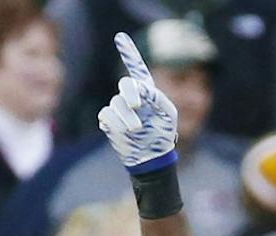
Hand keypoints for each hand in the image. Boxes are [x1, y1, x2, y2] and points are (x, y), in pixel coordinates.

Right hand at [97, 32, 179, 172]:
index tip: (119, 36)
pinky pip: (107, 116)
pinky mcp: (109, 121)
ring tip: (137, 130)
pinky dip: (116, 123)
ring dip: (128, 117)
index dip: (128, 52)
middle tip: (137, 105)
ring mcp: (119, 108)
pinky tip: (124, 133)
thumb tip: (144, 89)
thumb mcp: (168, 115)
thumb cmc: (163, 135)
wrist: (152, 158)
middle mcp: (131, 97)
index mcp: (147, 92)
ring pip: (117, 104)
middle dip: (131, 93)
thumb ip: (159, 99)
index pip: (137, 69)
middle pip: (125, 84)